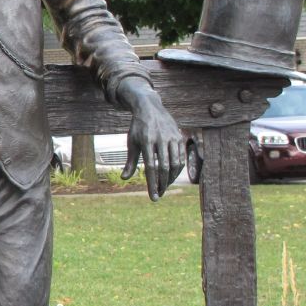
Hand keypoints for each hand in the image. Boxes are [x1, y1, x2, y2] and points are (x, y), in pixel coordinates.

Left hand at [118, 80, 183, 200]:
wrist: (150, 108)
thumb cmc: (138, 128)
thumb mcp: (132, 142)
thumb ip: (130, 161)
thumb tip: (124, 178)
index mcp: (146, 141)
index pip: (150, 167)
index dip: (152, 183)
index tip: (153, 197)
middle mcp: (161, 139)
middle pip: (164, 167)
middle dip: (162, 184)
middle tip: (159, 195)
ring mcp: (172, 137)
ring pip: (175, 163)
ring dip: (171, 178)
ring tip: (165, 187)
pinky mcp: (179, 137)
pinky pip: (181, 157)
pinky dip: (177, 169)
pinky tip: (172, 176)